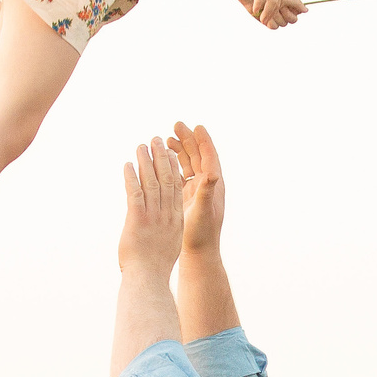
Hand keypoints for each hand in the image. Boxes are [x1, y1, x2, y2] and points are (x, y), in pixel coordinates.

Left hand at [116, 137, 185, 277]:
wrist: (147, 279)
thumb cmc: (153, 269)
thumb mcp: (165, 246)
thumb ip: (163, 232)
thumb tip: (158, 229)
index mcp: (175, 220)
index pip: (176, 188)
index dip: (173, 168)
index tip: (170, 153)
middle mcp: (167, 215)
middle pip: (167, 179)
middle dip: (161, 157)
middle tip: (156, 140)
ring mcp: (153, 216)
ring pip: (151, 182)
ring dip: (146, 161)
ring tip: (141, 145)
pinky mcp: (138, 219)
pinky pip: (135, 192)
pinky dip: (131, 177)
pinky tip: (128, 164)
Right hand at [166, 122, 225, 255]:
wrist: (198, 251)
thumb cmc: (202, 233)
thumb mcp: (203, 211)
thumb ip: (207, 191)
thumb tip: (212, 173)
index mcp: (213, 186)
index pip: (209, 157)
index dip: (203, 141)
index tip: (196, 126)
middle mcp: (206, 185)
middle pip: (198, 156)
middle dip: (188, 140)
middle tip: (176, 125)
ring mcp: (196, 190)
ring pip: (189, 164)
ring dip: (180, 150)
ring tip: (168, 138)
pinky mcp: (186, 197)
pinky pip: (180, 174)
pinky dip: (172, 164)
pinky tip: (163, 159)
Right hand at [245, 0, 304, 29]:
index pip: (283, 0)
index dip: (277, 10)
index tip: (271, 16)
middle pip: (279, 3)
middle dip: (273, 14)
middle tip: (266, 22)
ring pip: (273, 1)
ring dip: (268, 13)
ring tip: (262, 20)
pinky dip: (259, 4)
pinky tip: (255, 10)